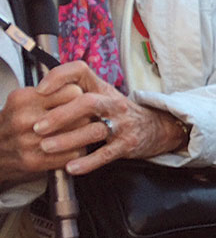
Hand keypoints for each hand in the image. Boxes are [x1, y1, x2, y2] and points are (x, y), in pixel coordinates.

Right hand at [0, 83, 85, 184]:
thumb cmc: (18, 120)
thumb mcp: (27, 99)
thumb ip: (52, 91)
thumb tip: (83, 91)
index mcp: (23, 99)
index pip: (73, 92)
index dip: (79, 96)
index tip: (78, 101)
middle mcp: (23, 119)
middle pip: (79, 114)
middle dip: (85, 115)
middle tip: (84, 117)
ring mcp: (27, 141)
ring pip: (79, 134)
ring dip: (84, 133)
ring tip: (80, 131)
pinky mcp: (34, 161)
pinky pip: (74, 153)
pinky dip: (78, 149)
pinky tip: (72, 146)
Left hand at [28, 61, 186, 174]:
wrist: (157, 127)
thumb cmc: (119, 112)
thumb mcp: (102, 94)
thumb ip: (75, 92)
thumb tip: (36, 94)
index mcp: (102, 87)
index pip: (81, 71)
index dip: (59, 77)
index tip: (40, 90)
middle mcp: (113, 103)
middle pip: (88, 102)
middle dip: (60, 115)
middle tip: (38, 127)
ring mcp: (122, 124)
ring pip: (95, 130)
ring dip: (68, 139)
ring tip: (46, 147)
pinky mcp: (127, 144)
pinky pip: (105, 155)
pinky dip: (87, 162)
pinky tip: (71, 166)